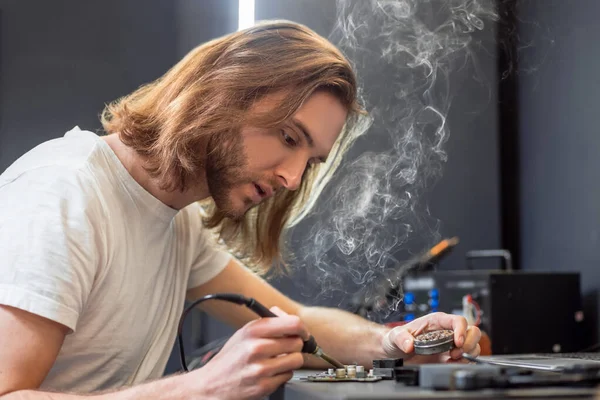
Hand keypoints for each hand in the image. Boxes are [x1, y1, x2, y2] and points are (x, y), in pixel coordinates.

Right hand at [184, 307, 307, 399]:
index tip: (302, 332)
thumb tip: (287, 317)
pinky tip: (270, 372)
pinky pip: (288, 376)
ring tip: (277, 361)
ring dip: (290, 360)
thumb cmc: (230, 358)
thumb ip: (267, 323)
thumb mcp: (244, 333)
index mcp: (253, 330)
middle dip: (294, 345)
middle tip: (285, 348)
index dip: (302, 328)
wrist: (212, 384)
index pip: (292, 323)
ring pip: (296, 360)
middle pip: (297, 342)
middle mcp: (257, 348)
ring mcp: (261, 368)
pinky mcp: (264, 386)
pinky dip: (282, 374)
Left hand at [381, 312, 480, 363]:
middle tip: (456, 353)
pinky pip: (466, 359)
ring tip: (453, 358)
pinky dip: (464, 362)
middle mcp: (447, 331)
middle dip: (468, 343)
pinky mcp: (450, 358)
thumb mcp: (395, 336)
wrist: (395, 353)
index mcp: (437, 321)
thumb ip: (401, 338)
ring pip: (473, 345)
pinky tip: (451, 364)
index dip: (461, 330)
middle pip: (472, 331)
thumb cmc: (397, 339)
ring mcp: (450, 345)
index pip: (458, 320)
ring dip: (468, 353)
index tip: (457, 342)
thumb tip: (409, 345)